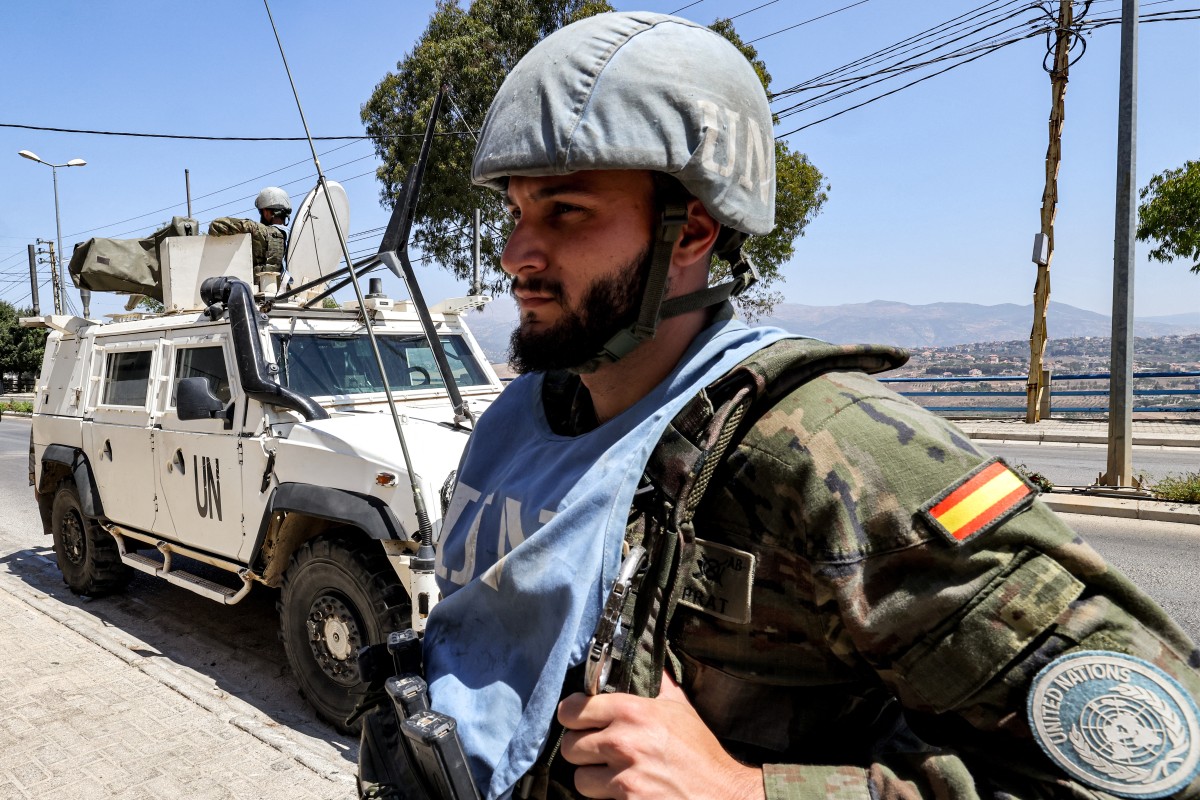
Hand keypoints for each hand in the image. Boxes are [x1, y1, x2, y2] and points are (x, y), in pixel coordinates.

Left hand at [556, 670, 764, 799]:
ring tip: (610, 773)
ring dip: (592, 778)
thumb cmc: (700, 752)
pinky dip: (607, 797)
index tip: (577, 719)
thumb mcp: (680, 708)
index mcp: (632, 711)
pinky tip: (624, 790)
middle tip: (598, 750)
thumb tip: (647, 659)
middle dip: (582, 749)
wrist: (721, 793)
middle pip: (570, 746)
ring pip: (579, 778)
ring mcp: (624, 776)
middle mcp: (623, 741)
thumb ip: (657, 684)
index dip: (572, 716)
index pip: (572, 710)